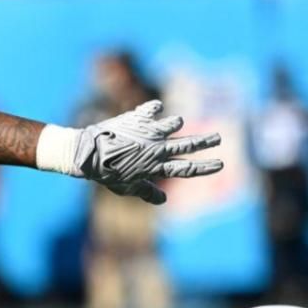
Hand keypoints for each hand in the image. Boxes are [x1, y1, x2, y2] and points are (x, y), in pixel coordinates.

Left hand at [75, 100, 222, 204]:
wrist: (87, 153)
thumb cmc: (106, 174)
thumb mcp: (126, 188)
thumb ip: (146, 192)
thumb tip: (164, 200)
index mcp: (155, 167)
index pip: (185, 169)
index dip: (204, 167)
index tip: (220, 164)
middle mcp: (155, 149)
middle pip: (187, 145)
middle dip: (205, 141)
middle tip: (220, 136)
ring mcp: (147, 132)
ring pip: (173, 124)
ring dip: (175, 123)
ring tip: (178, 122)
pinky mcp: (137, 118)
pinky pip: (152, 108)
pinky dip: (155, 107)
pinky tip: (157, 107)